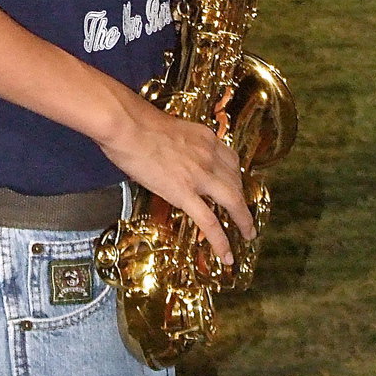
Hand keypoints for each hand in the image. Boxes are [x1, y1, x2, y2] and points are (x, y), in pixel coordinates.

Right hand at [98, 89, 254, 262]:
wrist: (127, 125)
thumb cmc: (137, 121)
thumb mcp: (170, 127)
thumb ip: (179, 142)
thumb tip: (171, 152)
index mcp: (204, 138)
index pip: (230, 159)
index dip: (236, 176)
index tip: (236, 184)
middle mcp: (208, 155)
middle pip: (236, 181)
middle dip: (243, 199)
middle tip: (244, 213)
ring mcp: (198, 175)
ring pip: (232, 201)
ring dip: (243, 220)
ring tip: (248, 234)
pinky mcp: (184, 193)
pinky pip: (209, 221)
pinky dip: (221, 240)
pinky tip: (226, 254)